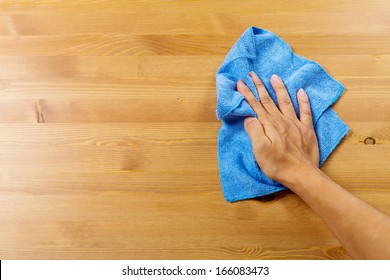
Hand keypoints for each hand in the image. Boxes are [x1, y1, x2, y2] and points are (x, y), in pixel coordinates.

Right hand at [237, 72, 318, 186]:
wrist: (301, 174)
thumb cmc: (278, 164)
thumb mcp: (260, 150)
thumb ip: (254, 131)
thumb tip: (250, 117)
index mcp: (269, 125)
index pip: (256, 105)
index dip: (248, 93)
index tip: (241, 82)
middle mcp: (281, 120)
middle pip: (268, 100)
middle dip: (259, 86)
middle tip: (253, 74)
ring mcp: (295, 124)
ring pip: (286, 101)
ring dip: (279, 88)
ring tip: (274, 77)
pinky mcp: (306, 130)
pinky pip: (306, 111)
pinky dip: (303, 100)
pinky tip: (301, 91)